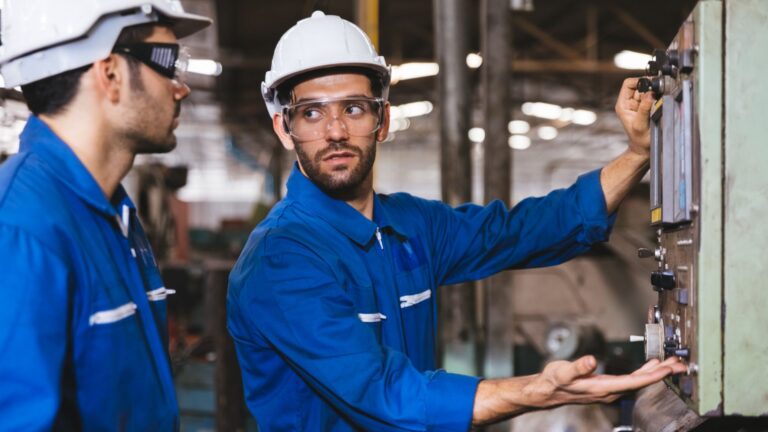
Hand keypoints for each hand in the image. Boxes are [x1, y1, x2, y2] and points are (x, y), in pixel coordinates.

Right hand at [526, 355, 686, 407]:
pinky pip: (632, 379)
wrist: (547, 391)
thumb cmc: (554, 381)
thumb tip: (591, 361)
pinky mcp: (608, 385)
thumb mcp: (563, 372)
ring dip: (656, 373)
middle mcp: (610, 391)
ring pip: (639, 381)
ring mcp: (611, 389)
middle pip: (641, 382)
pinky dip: (644, 371)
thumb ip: (578, 367)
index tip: (668, 369)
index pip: (634, 382)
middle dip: (662, 373)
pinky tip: (650, 365)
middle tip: (680, 365)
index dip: (652, 375)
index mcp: (603, 387)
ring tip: (672, 364)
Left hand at [615, 77, 654, 157]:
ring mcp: (639, 104)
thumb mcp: (640, 125)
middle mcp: (630, 102)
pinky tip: (661, 105)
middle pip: (641, 85)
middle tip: (658, 93)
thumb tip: (649, 94)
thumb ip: (644, 110)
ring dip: (655, 93)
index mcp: (623, 104)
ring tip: (659, 102)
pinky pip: (654, 96)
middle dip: (650, 87)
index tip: (651, 85)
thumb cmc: (640, 140)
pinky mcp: (648, 107)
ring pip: (649, 90)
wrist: (644, 148)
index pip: (629, 83)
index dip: (639, 81)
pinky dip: (659, 98)